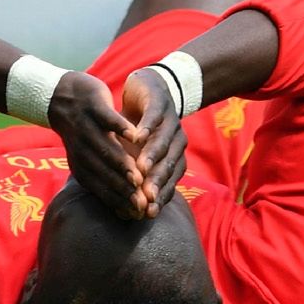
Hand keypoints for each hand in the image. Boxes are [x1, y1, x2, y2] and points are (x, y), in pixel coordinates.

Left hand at [47, 72, 147, 219]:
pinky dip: (120, 128)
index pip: (101, 187)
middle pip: (104, 172)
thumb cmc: (84, 131)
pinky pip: (107, 119)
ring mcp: (86, 127)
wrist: (61, 94)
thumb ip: (106, 179)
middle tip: (143, 201)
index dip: (120, 200)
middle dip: (124, 188)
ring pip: (106, 149)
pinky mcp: (93, 107)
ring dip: (122, 162)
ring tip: (140, 175)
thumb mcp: (88, 157)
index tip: (139, 213)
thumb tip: (125, 211)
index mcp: (81, 165)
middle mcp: (82, 149)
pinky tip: (135, 136)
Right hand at [121, 68, 185, 218]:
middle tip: (145, 198)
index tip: (145, 213)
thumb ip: (134, 180)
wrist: (146, 89)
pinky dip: (147, 128)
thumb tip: (125, 213)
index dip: (157, 198)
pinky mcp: (161, 102)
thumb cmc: (138, 131)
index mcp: (173, 157)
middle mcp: (177, 142)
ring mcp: (171, 121)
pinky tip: (137, 136)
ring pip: (163, 143)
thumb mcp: (135, 156)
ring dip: (152, 157)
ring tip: (140, 170)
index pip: (168, 182)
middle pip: (168, 166)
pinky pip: (155, 117)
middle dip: (156, 183)